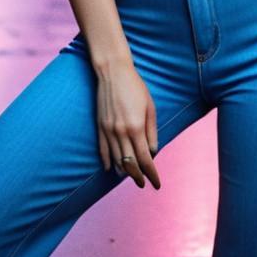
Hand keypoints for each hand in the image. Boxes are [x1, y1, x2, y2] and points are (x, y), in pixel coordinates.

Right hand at [96, 61, 160, 189]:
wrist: (113, 72)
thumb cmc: (136, 87)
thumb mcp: (150, 108)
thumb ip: (151, 131)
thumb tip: (152, 151)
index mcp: (136, 127)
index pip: (145, 159)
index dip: (152, 174)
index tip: (156, 184)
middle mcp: (121, 132)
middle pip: (130, 164)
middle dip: (138, 177)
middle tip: (144, 184)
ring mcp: (108, 130)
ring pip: (116, 159)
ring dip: (124, 171)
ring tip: (131, 177)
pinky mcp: (100, 127)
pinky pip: (103, 150)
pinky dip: (108, 161)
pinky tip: (111, 168)